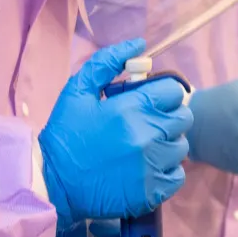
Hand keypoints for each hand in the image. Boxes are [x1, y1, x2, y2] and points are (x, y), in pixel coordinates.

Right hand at [40, 39, 191, 221]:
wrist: (53, 185)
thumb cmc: (65, 135)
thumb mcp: (77, 91)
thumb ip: (107, 62)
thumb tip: (139, 44)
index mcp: (132, 108)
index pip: (174, 91)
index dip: (162, 94)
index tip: (148, 102)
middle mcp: (149, 136)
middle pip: (184, 118)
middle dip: (167, 116)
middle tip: (145, 124)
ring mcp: (153, 166)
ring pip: (181, 146)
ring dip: (167, 144)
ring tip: (143, 148)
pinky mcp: (154, 192)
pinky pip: (178, 175)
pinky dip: (167, 171)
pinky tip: (145, 169)